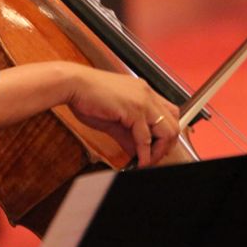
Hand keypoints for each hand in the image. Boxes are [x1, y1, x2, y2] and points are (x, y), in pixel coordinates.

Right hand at [65, 65, 181, 166]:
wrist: (72, 84)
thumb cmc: (86, 96)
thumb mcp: (112, 117)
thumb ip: (127, 133)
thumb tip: (137, 150)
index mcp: (143, 91)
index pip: (169, 112)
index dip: (166, 133)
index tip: (158, 147)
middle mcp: (147, 94)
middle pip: (174, 123)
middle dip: (167, 145)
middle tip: (155, 157)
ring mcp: (142, 101)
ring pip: (167, 131)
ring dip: (159, 151)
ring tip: (148, 161)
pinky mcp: (134, 110)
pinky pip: (146, 137)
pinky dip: (145, 153)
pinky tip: (140, 161)